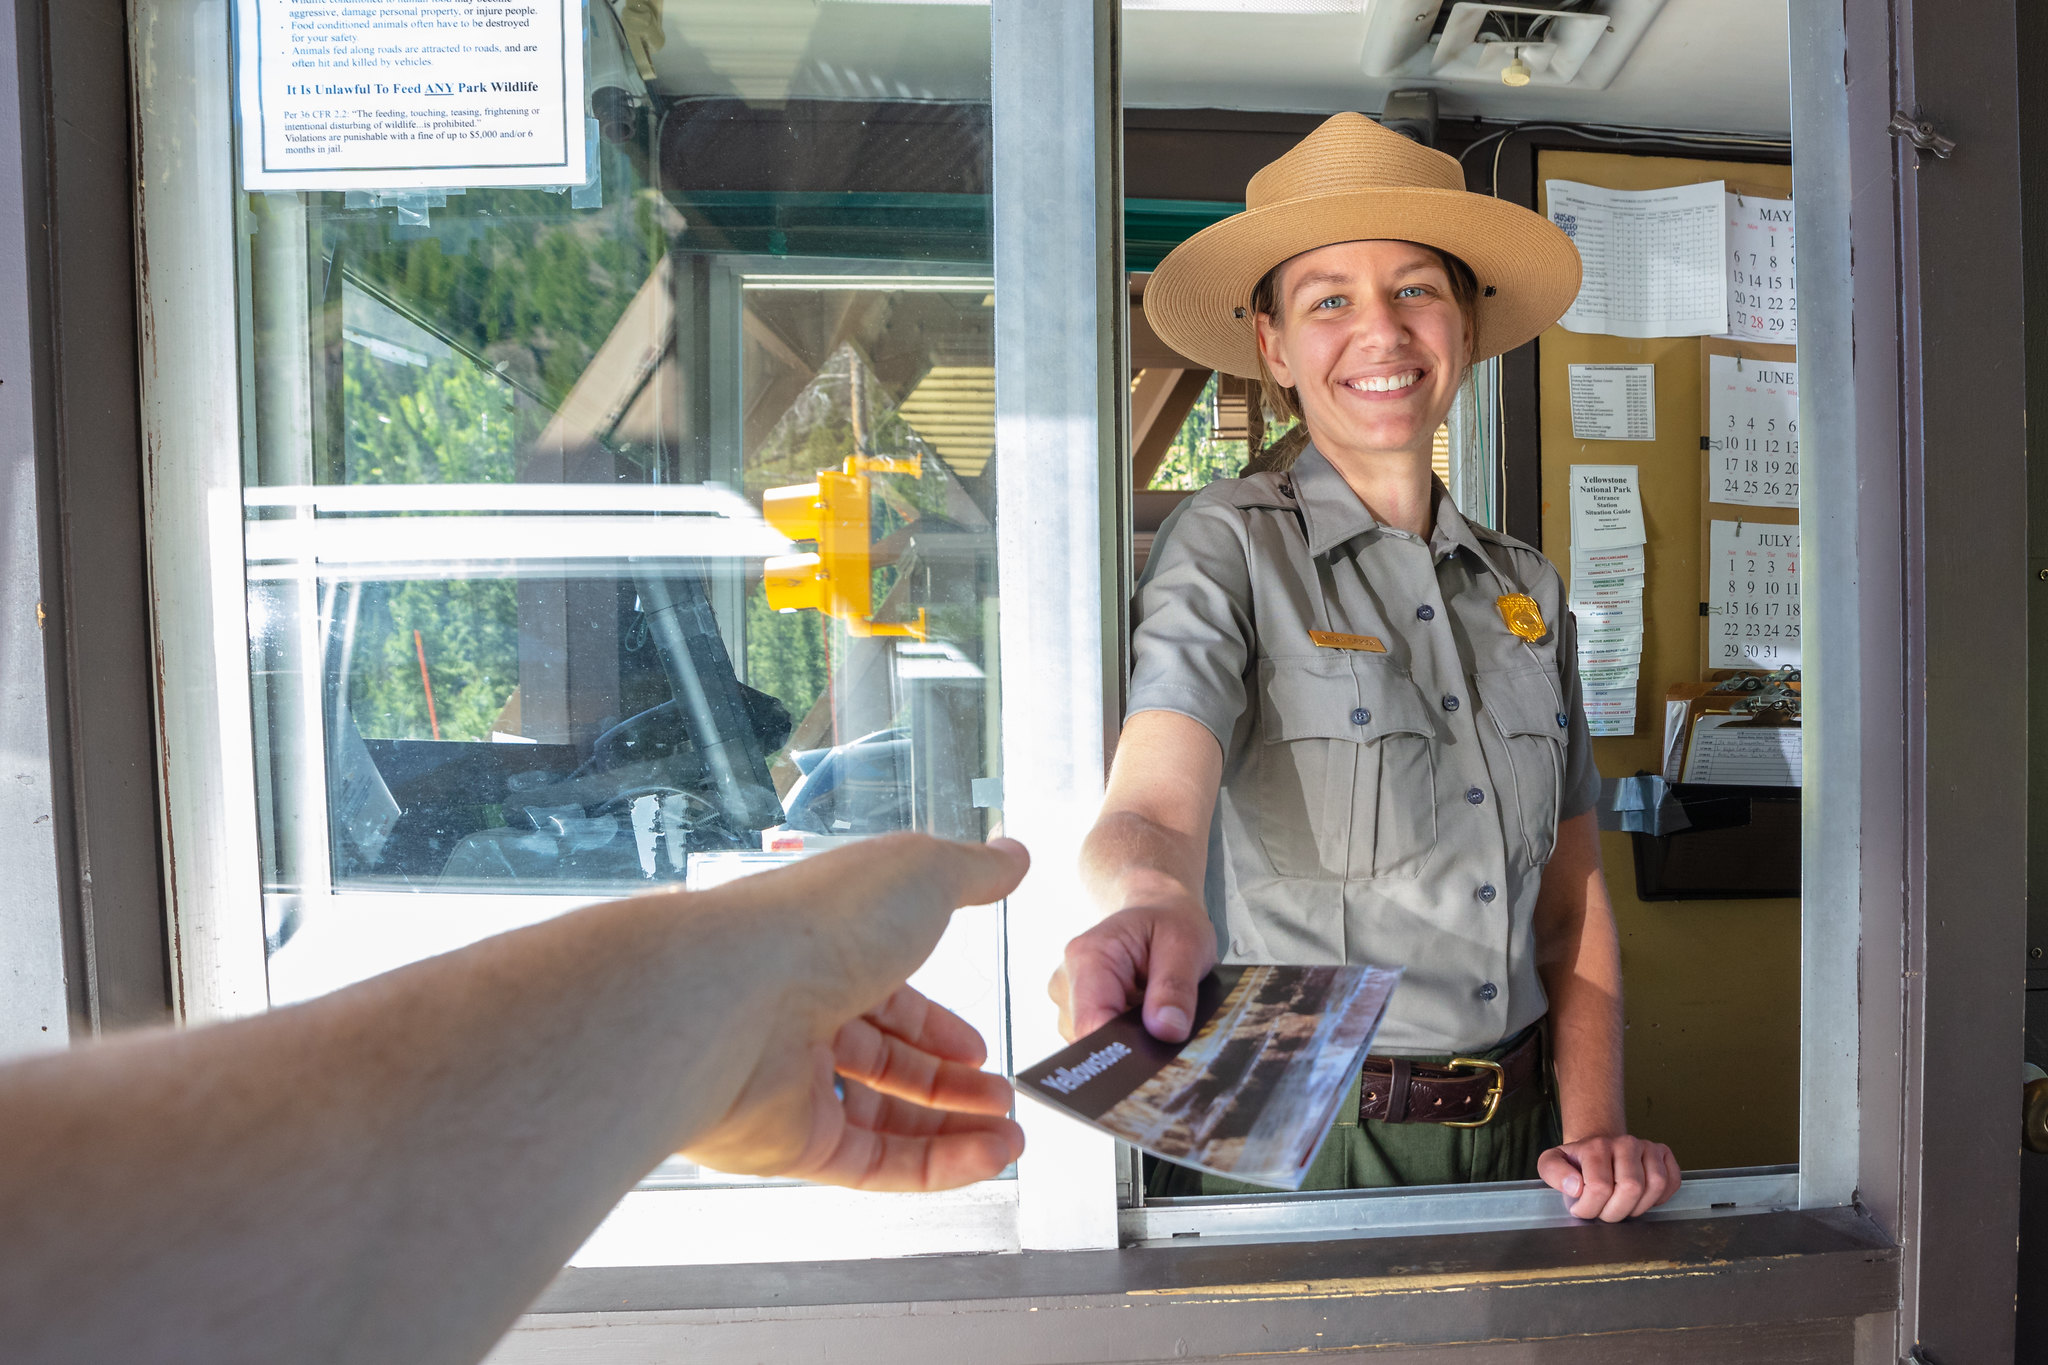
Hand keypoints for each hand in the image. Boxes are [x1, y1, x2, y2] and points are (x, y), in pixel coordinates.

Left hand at [676, 834, 1030, 1190]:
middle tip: (1000, 1098)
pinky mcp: (791, 1143)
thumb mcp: (919, 875)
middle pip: (886, 1064)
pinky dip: (936, 1168)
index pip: (885, 996)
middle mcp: (801, 1017)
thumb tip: (1012, 857)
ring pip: (884, 1120)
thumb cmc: (817, 926)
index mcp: (823, 953)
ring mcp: (793, 1084)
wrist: (731, 999)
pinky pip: (873, 1164)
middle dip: (951, 1084)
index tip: (978, 1046)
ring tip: (1010, 1139)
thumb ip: (972, 873)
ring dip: (953, 1131)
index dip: (936, 1023)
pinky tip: (986, 1159)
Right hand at [1048, 901, 1215, 1043]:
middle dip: (1131, 1042)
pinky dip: (1125, 1034)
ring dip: (1130, 1037)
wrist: (1156, 910)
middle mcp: (1066, 980)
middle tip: (1167, 1023)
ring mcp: (1067, 998)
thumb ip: (1175, 988)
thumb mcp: (1186, 945)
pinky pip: (1100, 1038)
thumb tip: (1167, 1031)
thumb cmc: (1169, 922)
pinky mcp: (1075, 1011)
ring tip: (1154, 1009)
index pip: (1091, 1023)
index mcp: (1088, 957)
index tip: (1155, 1054)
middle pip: (1091, 1039)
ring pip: (1095, 1043)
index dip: (1123, 1048)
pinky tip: (1142, 1014)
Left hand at [1537, 1134, 1680, 1221]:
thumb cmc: (1577, 1164)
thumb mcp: (1552, 1163)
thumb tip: (1575, 1186)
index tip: (1582, 1209)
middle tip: (1603, 1213)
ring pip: (1655, 1185)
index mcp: (1596, 1145)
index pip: (1599, 1187)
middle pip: (1631, 1188)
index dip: (1590, 1208)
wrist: (1598, 1150)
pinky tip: (1642, 1199)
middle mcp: (1626, 1142)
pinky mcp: (1664, 1154)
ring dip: (1638, 1207)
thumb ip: (1553, 1172)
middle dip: (1615, 1212)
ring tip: (1621, 1207)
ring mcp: (1648, 1147)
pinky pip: (1672, 1181)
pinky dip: (1660, 1198)